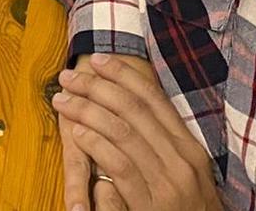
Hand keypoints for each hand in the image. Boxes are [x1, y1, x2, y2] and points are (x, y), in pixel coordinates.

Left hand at [55, 54, 221, 210]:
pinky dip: (96, 145)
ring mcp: (168, 184)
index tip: (99, 60)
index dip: (124, 75)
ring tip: (64, 101)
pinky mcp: (151, 206)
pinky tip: (78, 134)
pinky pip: (120, 166)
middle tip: (70, 76)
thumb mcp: (189, 175)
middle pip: (134, 110)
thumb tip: (137, 112)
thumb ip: (167, 147)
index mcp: (191, 149)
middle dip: (97, 87)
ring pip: (123, 132)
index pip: (155, 100)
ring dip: (88, 111)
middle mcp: (182, 161)